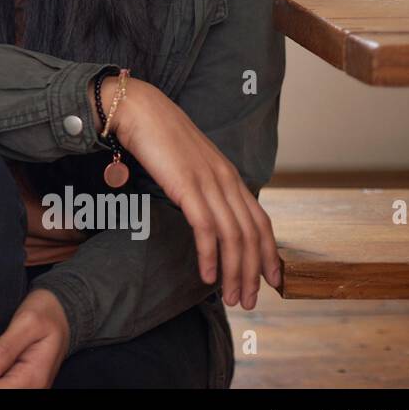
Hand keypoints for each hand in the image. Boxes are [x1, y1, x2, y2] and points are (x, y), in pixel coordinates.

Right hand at [96, 75, 281, 310]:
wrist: (138, 109)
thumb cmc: (158, 136)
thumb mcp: (190, 164)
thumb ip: (203, 186)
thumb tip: (205, 213)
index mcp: (230, 175)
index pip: (261, 221)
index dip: (269, 253)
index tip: (270, 280)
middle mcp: (226, 180)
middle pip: (252, 235)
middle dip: (253, 272)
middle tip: (247, 300)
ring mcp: (208, 182)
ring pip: (233, 237)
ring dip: (234, 272)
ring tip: (230, 297)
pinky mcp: (187, 186)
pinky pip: (206, 228)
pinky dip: (210, 256)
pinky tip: (207, 275)